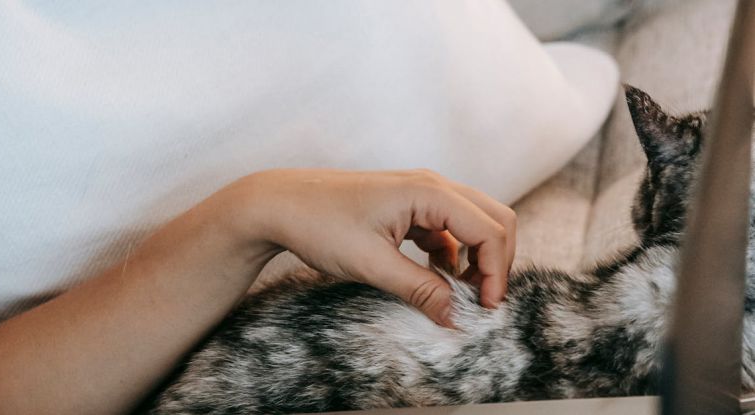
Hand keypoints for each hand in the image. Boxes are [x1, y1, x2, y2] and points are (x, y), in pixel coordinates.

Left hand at [226, 169, 516, 326]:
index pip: (489, 230)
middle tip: (483, 300)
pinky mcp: (408, 207)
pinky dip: (453, 254)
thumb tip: (454, 316)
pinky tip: (438, 278)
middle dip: (496, 261)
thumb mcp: (371, 265)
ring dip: (476, 257)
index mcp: (429, 192)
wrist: (279, 204)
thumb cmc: (320, 224)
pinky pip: (447, 229)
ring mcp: (420, 195)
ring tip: (460, 295)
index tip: (485, 308)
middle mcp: (431, 186)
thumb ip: (419, 290)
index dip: (495, 272)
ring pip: (472, 223)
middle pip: (493, 218)